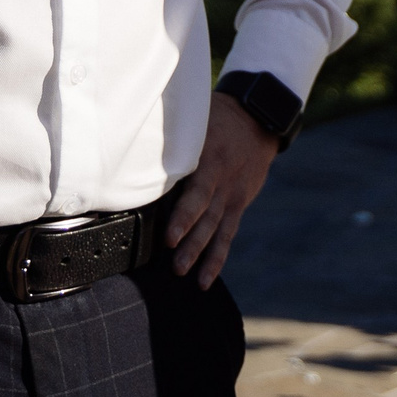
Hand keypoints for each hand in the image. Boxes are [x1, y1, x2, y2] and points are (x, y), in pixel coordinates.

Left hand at [165, 93, 279, 286]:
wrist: (259, 120)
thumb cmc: (219, 117)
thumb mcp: (199, 118)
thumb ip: (177, 137)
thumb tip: (138, 145)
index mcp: (212, 160)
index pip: (197, 193)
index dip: (184, 216)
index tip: (169, 237)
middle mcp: (223, 182)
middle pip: (207, 216)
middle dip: (191, 242)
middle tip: (175, 264)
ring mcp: (232, 195)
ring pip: (217, 229)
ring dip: (202, 254)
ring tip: (186, 274)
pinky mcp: (237, 204)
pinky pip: (227, 234)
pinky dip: (217, 257)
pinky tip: (204, 279)